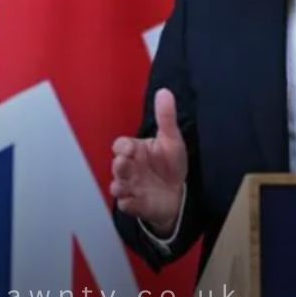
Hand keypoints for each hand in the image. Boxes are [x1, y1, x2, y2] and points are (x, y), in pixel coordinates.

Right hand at [110, 88, 187, 235]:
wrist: (179, 194)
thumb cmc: (170, 164)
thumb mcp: (172, 140)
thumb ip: (166, 117)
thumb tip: (164, 91)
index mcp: (135, 151)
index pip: (120, 145)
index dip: (123, 147)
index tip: (130, 149)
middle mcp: (129, 168)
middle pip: (116, 166)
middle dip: (119, 165)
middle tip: (124, 164)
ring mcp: (131, 187)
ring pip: (117, 186)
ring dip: (119, 186)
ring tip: (126, 187)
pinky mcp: (135, 204)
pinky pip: (126, 205)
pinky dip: (128, 204)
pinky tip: (134, 202)